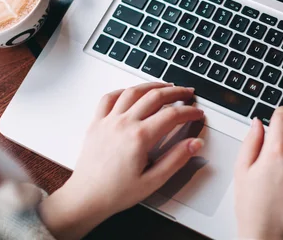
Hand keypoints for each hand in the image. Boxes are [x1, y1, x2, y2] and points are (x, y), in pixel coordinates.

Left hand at [38, 83, 203, 239]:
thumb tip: (194, 144)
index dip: (189, 112)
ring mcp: (108, 120)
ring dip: (152, 85)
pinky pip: (109, 98)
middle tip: (187, 93)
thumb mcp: (153, 181)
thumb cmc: (115, 193)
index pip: (172, 115)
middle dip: (176, 92)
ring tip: (165, 86)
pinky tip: (132, 92)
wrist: (86, 198)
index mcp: (139, 137)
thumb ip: (176, 160)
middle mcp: (124, 124)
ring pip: (133, 91)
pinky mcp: (97, 123)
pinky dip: (123, 91)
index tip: (197, 113)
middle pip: (155, 96)